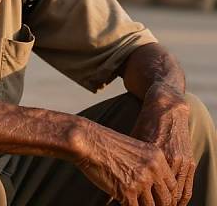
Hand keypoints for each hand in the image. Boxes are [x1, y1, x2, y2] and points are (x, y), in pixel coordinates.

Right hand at [76, 120, 176, 204]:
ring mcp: (141, 181)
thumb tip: (152, 187)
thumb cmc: (105, 144)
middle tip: (146, 205)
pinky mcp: (127, 191)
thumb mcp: (134, 150)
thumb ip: (147, 166)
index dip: (167, 198)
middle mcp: (153, 169)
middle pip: (166, 201)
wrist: (87, 140)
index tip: (159, 202)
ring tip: (131, 200)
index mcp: (157, 157)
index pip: (173, 187)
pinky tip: (121, 201)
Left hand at [131, 84, 194, 205]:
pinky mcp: (189, 161)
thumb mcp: (133, 139)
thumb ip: (128, 160)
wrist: (166, 106)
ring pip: (177, 195)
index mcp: (151, 156)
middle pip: (164, 197)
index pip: (148, 189)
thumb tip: (114, 180)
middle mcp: (167, 161)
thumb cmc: (145, 123)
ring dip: (170, 205)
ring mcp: (180, 161)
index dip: (142, 203)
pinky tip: (174, 203)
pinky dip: (181, 197)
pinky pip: (187, 186)